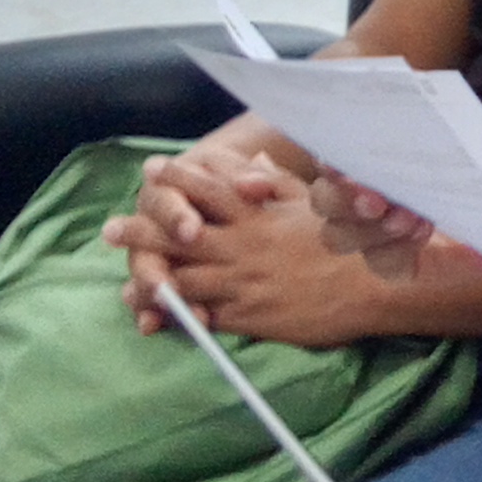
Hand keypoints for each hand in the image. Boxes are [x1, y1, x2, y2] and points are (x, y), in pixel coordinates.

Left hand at [107, 140, 412, 347]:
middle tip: (109, 228)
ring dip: (150, 280)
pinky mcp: (250, 317)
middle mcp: (242, 245)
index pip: (207, 189)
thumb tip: (250, 163)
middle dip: (142, 230)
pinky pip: (206, 316)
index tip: (151, 170)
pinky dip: (181, 317)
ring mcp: (243, 282)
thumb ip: (273, 185)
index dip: (176, 179)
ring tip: (126, 283)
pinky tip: (160, 318)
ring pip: (183, 280)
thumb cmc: (345, 239)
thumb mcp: (309, 202)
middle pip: (179, 235)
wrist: (372, 283)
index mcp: (256, 213)